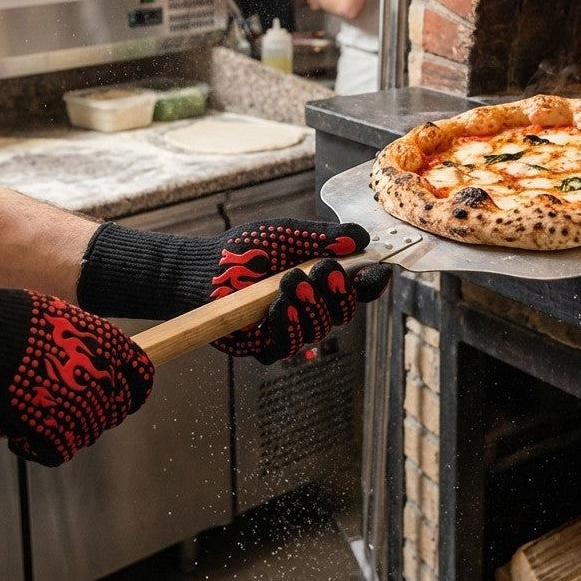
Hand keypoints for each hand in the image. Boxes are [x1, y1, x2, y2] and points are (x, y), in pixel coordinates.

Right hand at [0, 273, 152, 466]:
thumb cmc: (17, 323)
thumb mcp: (63, 321)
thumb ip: (82, 345)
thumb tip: (82, 358)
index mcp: (112, 346)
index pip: (141, 378)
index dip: (131, 392)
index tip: (120, 399)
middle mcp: (106, 379)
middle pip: (114, 411)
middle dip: (93, 413)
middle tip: (63, 410)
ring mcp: (85, 408)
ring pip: (86, 434)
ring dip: (63, 430)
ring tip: (33, 418)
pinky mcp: (58, 433)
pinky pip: (58, 452)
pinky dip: (39, 448)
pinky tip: (21, 438)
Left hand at [77, 218, 372, 340]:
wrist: (203, 269)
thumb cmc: (244, 249)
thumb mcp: (287, 233)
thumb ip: (323, 235)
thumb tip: (361, 236)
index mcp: (321, 278)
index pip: (358, 286)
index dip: (372, 281)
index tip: (377, 270)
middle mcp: (311, 307)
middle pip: (345, 310)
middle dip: (337, 291)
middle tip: (322, 270)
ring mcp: (291, 329)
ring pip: (320, 329)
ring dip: (310, 306)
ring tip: (289, 283)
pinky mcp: (267, 347)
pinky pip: (289, 347)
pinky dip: (288, 327)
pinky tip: (278, 309)